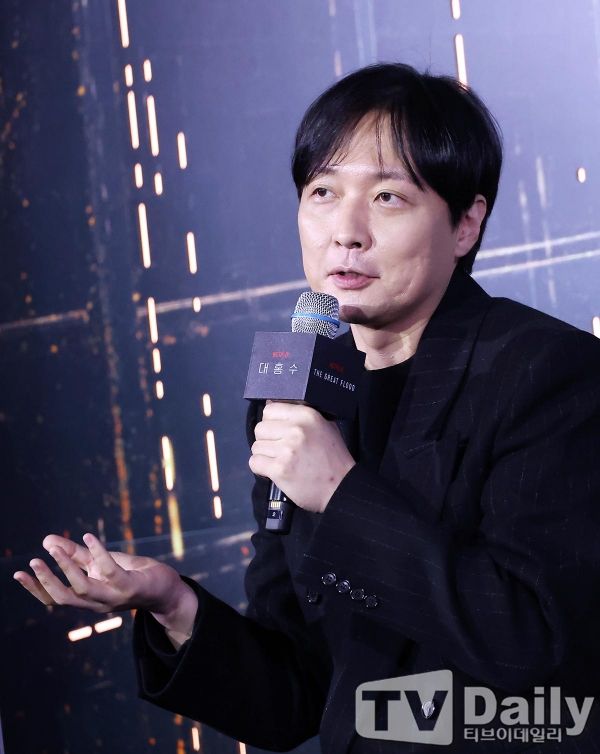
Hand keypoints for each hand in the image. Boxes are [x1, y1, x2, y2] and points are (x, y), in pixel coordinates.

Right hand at [13, 533, 196, 642]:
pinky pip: (109, 571)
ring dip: (67, 567)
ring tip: (54, 548)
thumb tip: (47, 539)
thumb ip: (75, 554)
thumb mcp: (100, 563)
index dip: (35, 589)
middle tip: (33, 561)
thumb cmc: (132, 574)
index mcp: (87, 599)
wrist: (166, 589)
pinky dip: (98, 553)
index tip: (17, 574)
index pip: (55, 599)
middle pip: (64, 598)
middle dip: (46, 581)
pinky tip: (88, 536)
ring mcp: (114, 596)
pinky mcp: (130, 586)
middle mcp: (97, 603)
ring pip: (82, 587)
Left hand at [249, 402, 354, 512]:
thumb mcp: (325, 426)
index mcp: (307, 415)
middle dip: (267, 440)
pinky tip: (274, 470)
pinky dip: (261, 468)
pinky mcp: (280, 469)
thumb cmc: (334, 458)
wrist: (341, 487)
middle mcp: (296, 430)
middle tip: (280, 449)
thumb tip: (272, 402)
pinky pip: (254, 462)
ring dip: (265, 455)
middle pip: (260, 428)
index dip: (271, 422)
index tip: (278, 432)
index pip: (270, 410)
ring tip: (280, 461)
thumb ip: (301, 414)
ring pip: (256, 446)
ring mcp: (287, 450)